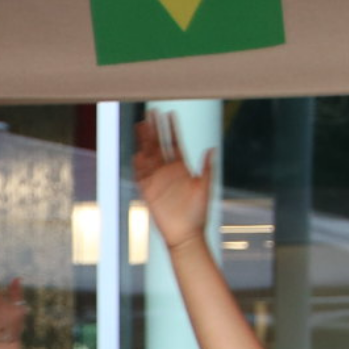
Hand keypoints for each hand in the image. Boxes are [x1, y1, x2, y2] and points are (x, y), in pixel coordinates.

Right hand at [132, 109, 215, 252]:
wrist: (186, 235)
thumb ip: (207, 168)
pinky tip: (137, 153)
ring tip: (141, 126)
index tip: (170, 114)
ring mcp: (157, 180)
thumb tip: (211, 149)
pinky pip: (141, 175)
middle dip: (155, 129)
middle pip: (159, 145)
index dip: (172, 129)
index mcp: (182, 168)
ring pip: (148, 156)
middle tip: (151, 113)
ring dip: (144, 142)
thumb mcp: (206, 188)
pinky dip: (139, 165)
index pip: (175, 143)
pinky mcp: (148, 192)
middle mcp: (168, 171)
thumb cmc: (198, 214)